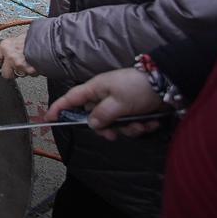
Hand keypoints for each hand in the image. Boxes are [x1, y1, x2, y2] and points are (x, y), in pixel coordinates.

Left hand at [0, 33, 36, 79]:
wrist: (49, 39)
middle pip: (5, 73)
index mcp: (5, 46)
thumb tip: (7, 54)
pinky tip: (35, 63)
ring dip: (23, 71)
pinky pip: (29, 75)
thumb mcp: (19, 38)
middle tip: (18, 65)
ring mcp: (19, 64)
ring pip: (18, 75)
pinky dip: (33, 71)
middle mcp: (10, 56)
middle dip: (11, 72)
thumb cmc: (36, 37)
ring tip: (29, 61)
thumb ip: (11, 48)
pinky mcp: (28, 71)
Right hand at [46, 68, 165, 140]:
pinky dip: (140, 125)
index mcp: (95, 89)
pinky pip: (129, 123)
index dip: (59, 108)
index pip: (71, 99)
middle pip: (95, 118)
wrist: (167, 83)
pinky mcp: (132, 109)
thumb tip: (91, 124)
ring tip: (142, 124)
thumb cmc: (138, 87)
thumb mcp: (118, 103)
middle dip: (108, 129)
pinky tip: (150, 122)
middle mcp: (104, 96)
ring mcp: (119, 103)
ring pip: (114, 124)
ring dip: (129, 129)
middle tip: (116, 134)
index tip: (49, 119)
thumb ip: (102, 115)